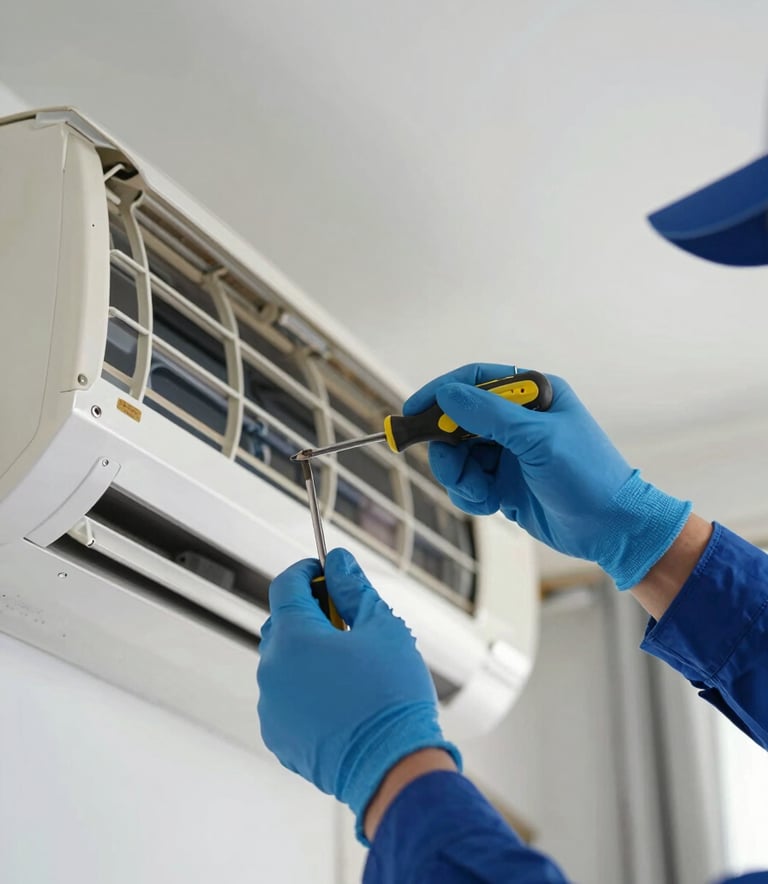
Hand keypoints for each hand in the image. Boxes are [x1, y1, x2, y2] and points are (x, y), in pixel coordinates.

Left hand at [257, 548, 459, 842]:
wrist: (393, 768)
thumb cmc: (392, 696)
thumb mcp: (382, 627)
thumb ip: (353, 588)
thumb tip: (338, 561)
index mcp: (293, 638)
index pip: (285, 585)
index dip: (306, 571)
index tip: (326, 571)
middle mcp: (271, 670)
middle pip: (281, 623)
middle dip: (309, 612)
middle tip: (345, 619)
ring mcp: (271, 706)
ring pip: (283, 662)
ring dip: (307, 653)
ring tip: (348, 665)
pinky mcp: (278, 736)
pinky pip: (284, 697)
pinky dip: (304, 688)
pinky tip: (339, 697)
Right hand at [404, 363, 690, 588]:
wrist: (612, 529)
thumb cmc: (588, 476)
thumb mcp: (538, 440)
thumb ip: (489, 415)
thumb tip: (447, 395)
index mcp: (534, 395)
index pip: (476, 381)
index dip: (441, 393)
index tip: (413, 410)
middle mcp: (518, 420)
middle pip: (458, 421)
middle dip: (449, 446)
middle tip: (452, 467)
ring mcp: (510, 452)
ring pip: (458, 455)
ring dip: (460, 476)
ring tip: (482, 492)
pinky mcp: (504, 482)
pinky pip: (468, 482)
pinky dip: (471, 494)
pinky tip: (492, 503)